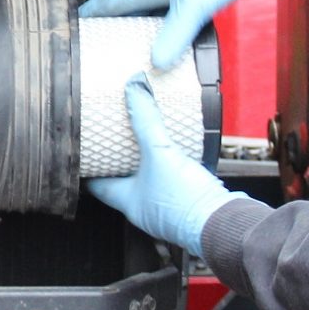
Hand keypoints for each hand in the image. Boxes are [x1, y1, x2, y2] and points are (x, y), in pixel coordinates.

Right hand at [78, 0, 282, 68]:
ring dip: (134, 34)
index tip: (70, 33)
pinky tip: (163, 49)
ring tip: (126, 57)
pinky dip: (159, 36)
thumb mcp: (193, 4)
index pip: (105, 2)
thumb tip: (155, 63)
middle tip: (96, 54)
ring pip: (143, 17)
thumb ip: (174, 34)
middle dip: (108, 31)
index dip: (87, 18)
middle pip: (121, 12)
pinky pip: (164, 21)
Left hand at [87, 79, 238, 255]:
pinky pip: (174, 184)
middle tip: (114, 142)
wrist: (224, 222)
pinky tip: (178, 156)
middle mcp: (144, 209)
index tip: (84, 153)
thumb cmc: (186, 200)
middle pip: (122, 183)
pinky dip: (171, 170)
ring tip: (144, 144)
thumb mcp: (160, 153)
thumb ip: (146, 120)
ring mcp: (168, 210)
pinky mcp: (189, 206)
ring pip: (149, 184)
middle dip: (118, 163)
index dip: (88, 168)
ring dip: (147, 166)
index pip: (97, 186)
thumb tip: (134, 87)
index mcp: (128, 201)